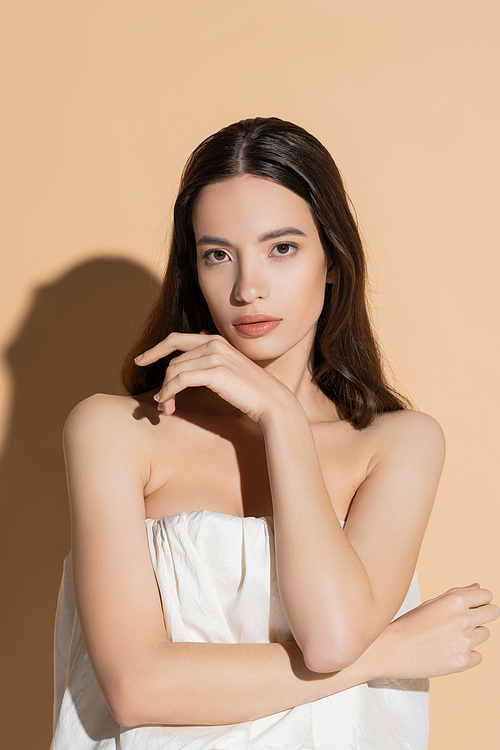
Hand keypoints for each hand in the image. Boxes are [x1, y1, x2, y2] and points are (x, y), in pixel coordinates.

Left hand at [135, 331, 294, 421]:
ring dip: (166, 392)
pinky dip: (170, 392)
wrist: (271, 401)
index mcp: (216, 340)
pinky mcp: (215, 372)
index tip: (140, 360)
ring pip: (174, 371)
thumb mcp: (230, 367)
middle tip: (158, 400)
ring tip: (165, 409)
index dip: (155, 349)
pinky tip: (167, 404)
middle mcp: (213, 343)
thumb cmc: (250, 389)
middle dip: (161, 379)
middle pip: (173, 358)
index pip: (177, 339)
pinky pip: (181, 381)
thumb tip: (201, 335)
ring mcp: (214, 356)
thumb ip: (214, 354)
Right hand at [370, 584, 498, 679]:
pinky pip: (477, 656)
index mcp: (455, 601)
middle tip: (469, 620)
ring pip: (485, 635)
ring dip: (473, 635)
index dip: (482, 600)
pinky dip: (467, 654)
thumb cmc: (408, 624)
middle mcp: (463, 619)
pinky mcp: (463, 662)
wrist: (391, 650)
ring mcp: (465, 642)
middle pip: (492, 613)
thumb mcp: (431, 603)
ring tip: (450, 637)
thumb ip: (457, 594)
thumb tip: (478, 588)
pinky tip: (449, 651)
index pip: (486, 596)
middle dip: (485, 614)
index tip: (477, 605)